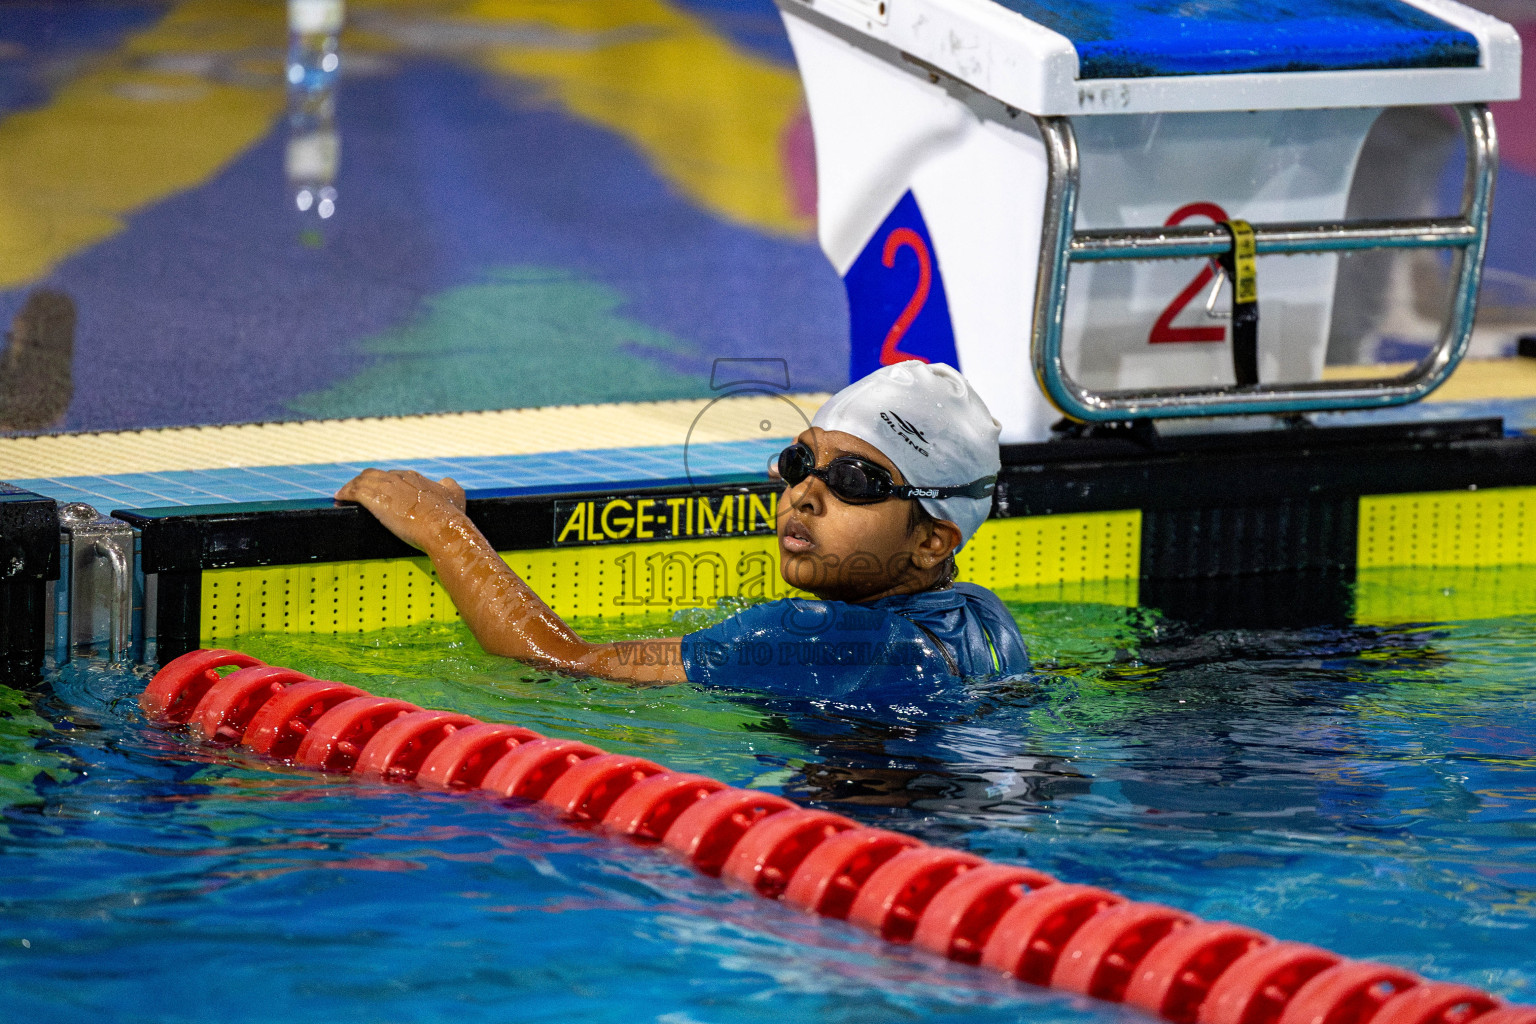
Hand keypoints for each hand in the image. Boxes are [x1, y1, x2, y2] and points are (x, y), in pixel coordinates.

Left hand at [335, 469, 466, 549]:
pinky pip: (353, 491)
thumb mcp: (456, 495)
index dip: (386, 484)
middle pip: (375, 475)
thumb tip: (446, 481)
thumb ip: (450, 486)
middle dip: (365, 483)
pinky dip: (344, 493)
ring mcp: (386, 487)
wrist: (441, 526)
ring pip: (362, 480)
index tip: (380, 493)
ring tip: (342, 495)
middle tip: (358, 493)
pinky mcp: (375, 498)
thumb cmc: (449, 515)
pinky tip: (339, 498)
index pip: (395, 476)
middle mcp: (399, 478)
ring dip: (351, 487)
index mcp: (415, 478)